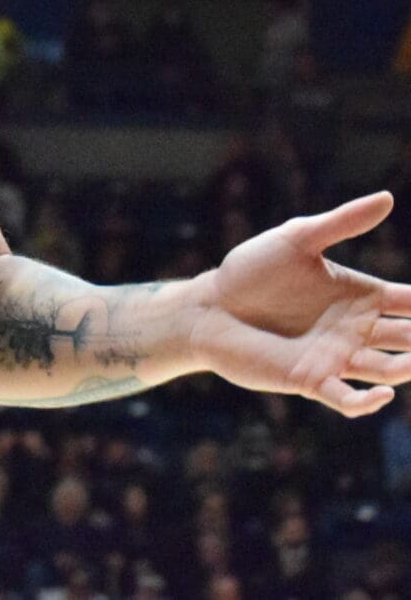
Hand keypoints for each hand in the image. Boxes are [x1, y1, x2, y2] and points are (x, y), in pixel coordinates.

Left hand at [191, 192, 410, 415]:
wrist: (208, 306)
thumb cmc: (250, 271)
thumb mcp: (296, 240)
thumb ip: (341, 222)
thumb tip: (387, 198)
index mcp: (361, 297)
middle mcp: (356, 330)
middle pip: (410, 339)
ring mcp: (336, 357)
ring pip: (388, 369)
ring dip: (406, 367)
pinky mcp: (311, 379)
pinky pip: (348, 399)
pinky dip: (368, 401)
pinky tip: (384, 393)